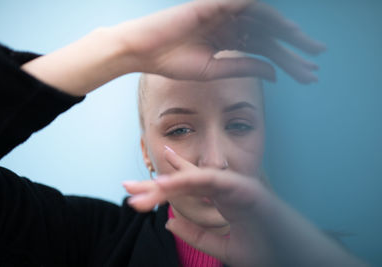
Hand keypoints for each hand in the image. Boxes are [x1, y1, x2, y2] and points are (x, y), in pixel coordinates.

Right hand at [114, 0, 325, 82]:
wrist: (143, 51)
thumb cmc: (172, 62)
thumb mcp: (215, 70)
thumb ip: (245, 66)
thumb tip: (275, 74)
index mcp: (228, 39)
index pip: (263, 48)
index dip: (286, 60)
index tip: (307, 74)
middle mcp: (230, 23)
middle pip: (268, 33)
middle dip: (294, 46)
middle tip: (318, 56)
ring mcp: (224, 12)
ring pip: (263, 19)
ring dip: (286, 31)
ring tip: (306, 45)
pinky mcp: (216, 3)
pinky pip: (247, 4)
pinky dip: (267, 13)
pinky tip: (288, 28)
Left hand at [124, 147, 276, 266]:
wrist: (298, 257)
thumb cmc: (267, 250)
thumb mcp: (223, 248)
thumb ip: (197, 234)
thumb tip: (169, 221)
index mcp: (219, 200)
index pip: (185, 192)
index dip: (159, 191)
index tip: (135, 195)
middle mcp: (225, 190)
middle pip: (184, 183)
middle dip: (155, 185)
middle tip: (127, 186)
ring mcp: (235, 187)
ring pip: (195, 179)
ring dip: (168, 182)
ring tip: (141, 187)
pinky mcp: (245, 189)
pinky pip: (213, 182)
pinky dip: (190, 180)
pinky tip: (167, 184)